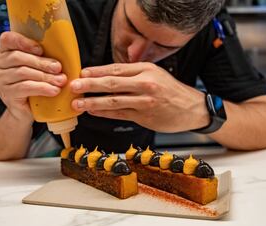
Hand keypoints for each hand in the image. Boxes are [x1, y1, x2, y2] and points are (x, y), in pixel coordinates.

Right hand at [0, 31, 66, 122]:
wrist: (28, 108)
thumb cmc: (34, 82)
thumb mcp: (36, 65)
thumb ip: (41, 55)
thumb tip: (60, 51)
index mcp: (3, 51)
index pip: (8, 39)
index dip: (24, 42)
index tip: (41, 50)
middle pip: (18, 57)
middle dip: (41, 62)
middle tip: (58, 68)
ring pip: (23, 72)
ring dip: (45, 76)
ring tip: (60, 80)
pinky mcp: (6, 94)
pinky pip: (25, 87)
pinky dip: (42, 88)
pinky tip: (53, 90)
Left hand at [71, 62, 209, 132]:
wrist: (192, 108)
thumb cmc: (171, 91)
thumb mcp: (155, 74)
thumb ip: (133, 73)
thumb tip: (107, 75)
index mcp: (146, 69)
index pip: (116, 69)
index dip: (97, 71)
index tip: (82, 73)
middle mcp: (145, 84)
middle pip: (112, 83)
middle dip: (90, 85)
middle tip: (74, 86)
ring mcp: (144, 101)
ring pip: (114, 101)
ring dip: (93, 102)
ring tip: (78, 104)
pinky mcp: (144, 117)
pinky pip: (120, 114)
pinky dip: (105, 113)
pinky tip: (93, 112)